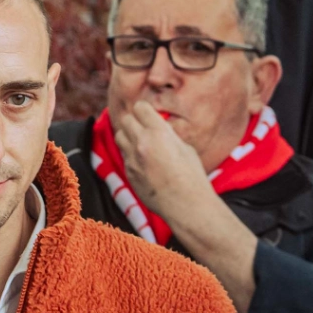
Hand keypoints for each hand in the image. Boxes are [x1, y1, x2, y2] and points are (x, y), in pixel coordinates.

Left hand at [111, 100, 218, 224]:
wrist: (186, 205)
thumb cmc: (192, 177)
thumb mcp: (185, 148)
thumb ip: (168, 136)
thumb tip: (161, 131)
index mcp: (159, 132)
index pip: (140, 107)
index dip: (145, 110)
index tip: (149, 114)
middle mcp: (141, 142)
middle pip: (126, 119)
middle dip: (134, 121)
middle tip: (144, 127)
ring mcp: (132, 158)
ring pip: (119, 136)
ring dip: (128, 135)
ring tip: (140, 142)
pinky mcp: (129, 173)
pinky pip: (124, 155)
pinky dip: (130, 154)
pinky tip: (143, 161)